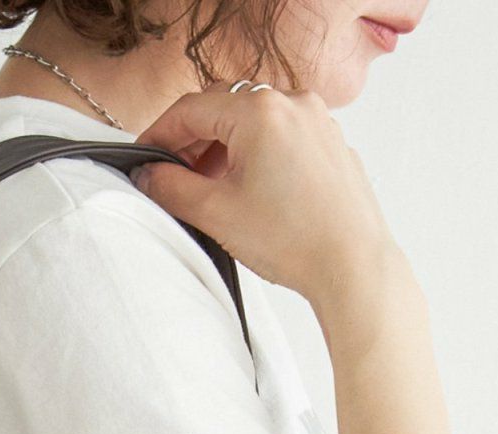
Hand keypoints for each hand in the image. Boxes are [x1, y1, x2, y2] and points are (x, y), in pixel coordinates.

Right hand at [135, 85, 408, 320]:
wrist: (353, 266)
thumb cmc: (295, 240)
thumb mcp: (216, 213)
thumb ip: (171, 188)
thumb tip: (150, 175)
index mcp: (260, 111)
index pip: (191, 109)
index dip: (159, 134)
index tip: (145, 157)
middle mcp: (293, 104)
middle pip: (224, 110)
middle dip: (193, 142)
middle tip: (173, 177)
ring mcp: (317, 122)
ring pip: (255, 124)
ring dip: (225, 149)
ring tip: (211, 191)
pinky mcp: (331, 145)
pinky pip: (283, 138)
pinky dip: (258, 156)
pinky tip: (250, 192)